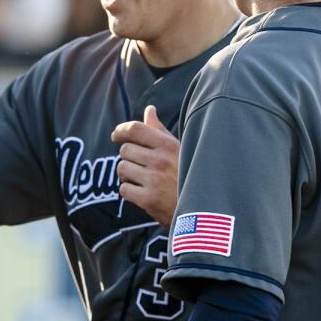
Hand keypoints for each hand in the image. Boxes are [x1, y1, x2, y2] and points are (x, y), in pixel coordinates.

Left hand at [112, 105, 179, 226]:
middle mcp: (160, 160)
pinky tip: (142, 192)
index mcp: (168, 145)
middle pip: (125, 150)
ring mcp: (154, 180)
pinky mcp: (149, 200)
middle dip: (128, 157)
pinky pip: (124, 189)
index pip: (135, 129)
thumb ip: (160, 130)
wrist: (203, 210)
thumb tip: (149, 110)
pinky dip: (129, 192)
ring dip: (127, 175)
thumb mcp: (179, 149)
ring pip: (122, 169)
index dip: (121, 130)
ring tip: (142, 180)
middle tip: (140, 165)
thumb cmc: (188, 175)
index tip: (116, 135)